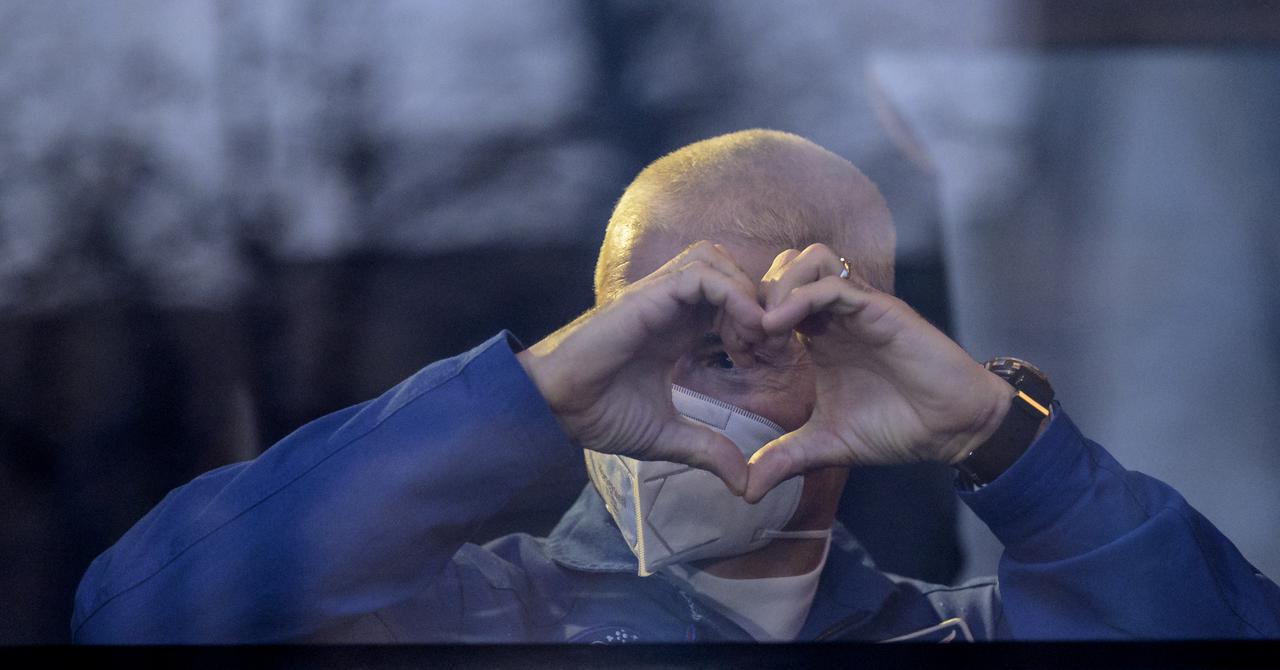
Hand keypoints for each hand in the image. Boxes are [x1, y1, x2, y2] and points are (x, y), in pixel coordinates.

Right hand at [517, 241, 765, 493]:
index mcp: (675, 328)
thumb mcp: (667, 436)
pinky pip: (703, 274)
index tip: (763, 363)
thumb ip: (707, 449)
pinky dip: (733, 294)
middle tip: (766, 347)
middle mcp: (668, 304)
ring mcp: (657, 295)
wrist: (553, 407)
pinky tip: (745, 332)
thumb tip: (745, 484)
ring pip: (718, 261)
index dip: (754, 324)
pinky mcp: (648, 295)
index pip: (728, 302)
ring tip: (754, 338)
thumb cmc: (597, 415)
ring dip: (745, 293)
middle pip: (729, 272)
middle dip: (757, 303)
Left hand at [743, 244, 1013, 502]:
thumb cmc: (898, 427)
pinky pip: (834, 284)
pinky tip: (780, 326)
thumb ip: (785, 458)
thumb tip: (746, 490)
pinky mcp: (881, 309)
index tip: (737, 351)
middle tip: (747, 333)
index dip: (747, 316)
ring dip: (779, 285)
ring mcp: (859, 307)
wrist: (953, 429)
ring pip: (810, 259)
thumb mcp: (827, 444)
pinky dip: (801, 296)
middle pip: (786, 265)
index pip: (772, 298)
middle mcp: (837, 314)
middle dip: (758, 293)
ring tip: (765, 327)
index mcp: (820, 335)